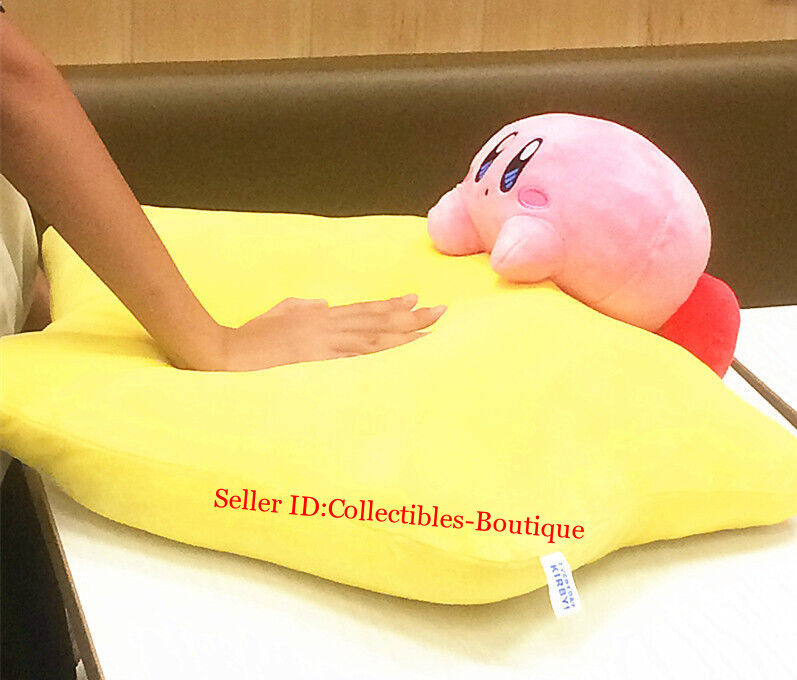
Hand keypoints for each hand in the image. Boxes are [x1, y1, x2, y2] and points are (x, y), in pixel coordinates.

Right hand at [199, 294, 445, 371]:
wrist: (226, 351)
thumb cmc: (249, 336)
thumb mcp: (277, 312)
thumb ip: (302, 307)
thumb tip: (323, 303)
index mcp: (319, 315)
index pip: (363, 310)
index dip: (391, 306)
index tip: (415, 301)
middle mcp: (327, 325)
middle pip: (377, 321)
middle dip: (410, 317)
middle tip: (441, 311)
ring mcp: (324, 343)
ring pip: (374, 336)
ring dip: (405, 333)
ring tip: (431, 329)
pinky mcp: (317, 360)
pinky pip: (356, 357)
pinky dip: (381, 354)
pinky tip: (401, 353)